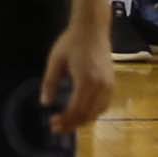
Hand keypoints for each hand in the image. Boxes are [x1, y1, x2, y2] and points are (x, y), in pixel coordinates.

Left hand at [40, 4, 119, 136]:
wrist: (92, 28)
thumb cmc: (71, 42)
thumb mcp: (55, 61)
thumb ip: (50, 83)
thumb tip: (45, 103)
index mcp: (86, 81)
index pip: (76, 110)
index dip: (65, 121)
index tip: (53, 124)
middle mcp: (100, 86)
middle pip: (87, 115)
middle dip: (72, 124)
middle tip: (57, 128)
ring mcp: (109, 85)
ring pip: (97, 112)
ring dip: (83, 120)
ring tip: (68, 122)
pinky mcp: (112, 82)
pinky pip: (104, 105)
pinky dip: (93, 113)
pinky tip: (83, 113)